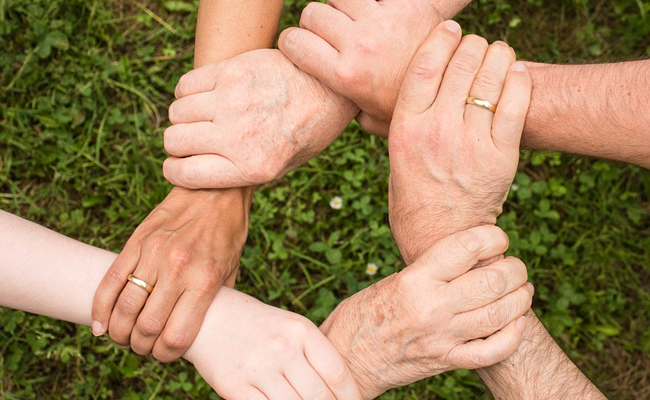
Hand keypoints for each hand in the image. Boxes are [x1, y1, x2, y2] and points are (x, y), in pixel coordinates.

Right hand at [91, 187, 251, 361]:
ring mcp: (154, 254)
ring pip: (124, 307)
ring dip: (119, 332)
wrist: (215, 190)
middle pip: (146, 327)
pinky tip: (100, 324)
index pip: (176, 336)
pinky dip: (100, 308)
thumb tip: (201, 328)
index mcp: (204, 281)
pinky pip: (110, 280)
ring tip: (123, 337)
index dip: (166, 355)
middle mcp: (178, 269)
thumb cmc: (227, 233)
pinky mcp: (137, 241)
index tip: (164, 354)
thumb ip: (215, 300)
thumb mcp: (231, 270)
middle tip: (142, 347)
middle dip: (141, 347)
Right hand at [162, 49, 357, 188]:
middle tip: (195, 139)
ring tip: (204, 115)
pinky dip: (188, 92)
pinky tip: (207, 95)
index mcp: (252, 167)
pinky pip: (186, 85)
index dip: (175, 170)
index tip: (179, 165)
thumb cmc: (306, 132)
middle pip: (174, 141)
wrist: (330, 89)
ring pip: (177, 112)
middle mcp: (239, 136)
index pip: (184, 174)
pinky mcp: (232, 71)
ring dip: (184, 116)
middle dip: (179, 143)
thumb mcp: (281, 167)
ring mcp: (233, 101)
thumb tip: (198, 174)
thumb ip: (240, 173)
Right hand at [185, 287, 362, 399]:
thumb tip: (340, 390)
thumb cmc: (258, 325)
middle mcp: (282, 347)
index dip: (351, 396)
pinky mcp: (234, 386)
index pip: (337, 372)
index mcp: (300, 329)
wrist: (208, 316)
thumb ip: (313, 354)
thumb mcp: (290, 327)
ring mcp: (258, 367)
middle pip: (319, 395)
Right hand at [279, 0, 443, 135]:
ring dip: (341, 6)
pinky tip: (378, 14)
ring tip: (354, 22)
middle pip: (313, 13)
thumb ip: (343, 106)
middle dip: (317, 24)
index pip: (293, 41)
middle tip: (332, 36)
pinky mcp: (406, 5)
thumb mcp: (370, 119)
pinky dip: (370, 2)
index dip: (292, 42)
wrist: (456, 91)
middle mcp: (359, 45)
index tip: (302, 47)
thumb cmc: (408, 109)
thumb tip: (324, 101)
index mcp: (344, 75)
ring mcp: (382, 22)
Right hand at [321, 226, 532, 398]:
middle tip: (515, 267)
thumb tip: (473, 257)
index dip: (493, 237)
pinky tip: (517, 323)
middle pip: (493, 280)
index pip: (467, 247)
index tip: (498, 238)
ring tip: (522, 290)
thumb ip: (432, 270)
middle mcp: (431, 307)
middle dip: (515, 269)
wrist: (347, 357)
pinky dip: (513, 336)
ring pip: (500, 314)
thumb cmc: (365, 312)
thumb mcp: (395, 280)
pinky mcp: (446, 361)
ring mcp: (441, 337)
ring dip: (520, 299)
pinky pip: (491, 351)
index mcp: (415, 279)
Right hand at [387, 22, 531, 263]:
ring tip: (499, 53)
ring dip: (498, 55)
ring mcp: (471, 143)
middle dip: (472, 44)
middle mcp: (437, 130)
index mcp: (405, 128)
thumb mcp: (394, 156)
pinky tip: (517, 72)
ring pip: (490, 78)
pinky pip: (516, 103)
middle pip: (460, 64)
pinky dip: (519, 80)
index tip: (450, 28)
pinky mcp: (501, 156)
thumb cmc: (413, 197)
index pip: (424, 65)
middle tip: (476, 44)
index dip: (440, 38)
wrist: (441, 238)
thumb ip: (398, 121)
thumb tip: (399, 88)